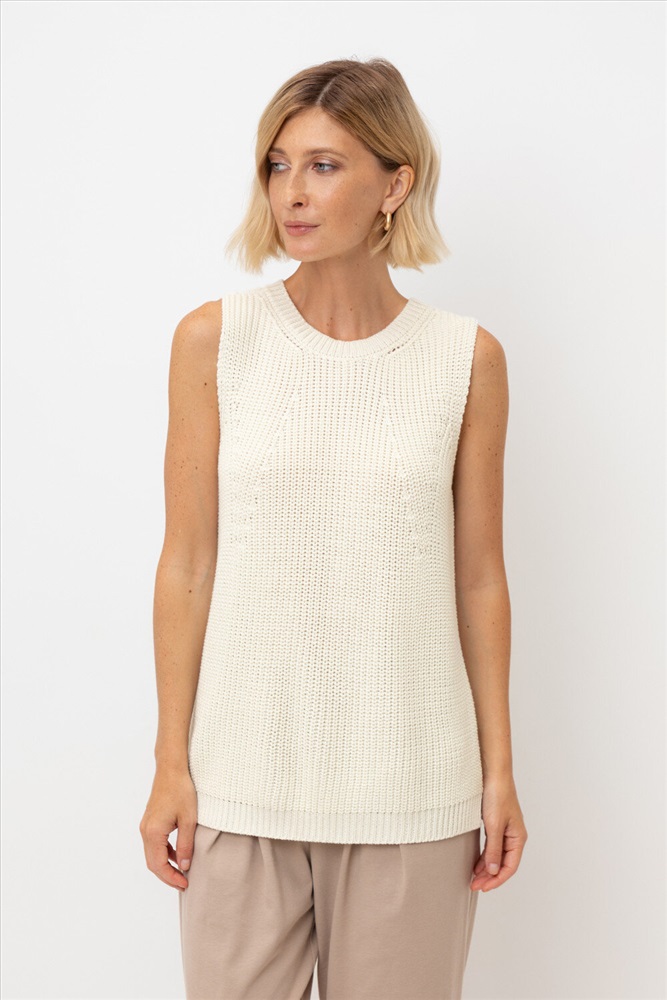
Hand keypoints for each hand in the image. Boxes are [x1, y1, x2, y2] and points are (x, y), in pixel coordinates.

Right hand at [139, 767, 197, 891]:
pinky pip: (154, 844)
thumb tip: (184, 867)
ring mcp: (146, 826)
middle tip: (184, 883)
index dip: (171, 878)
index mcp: (153, 832)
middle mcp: (145, 831)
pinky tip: (178, 855)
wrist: (171, 769)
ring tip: (182, 873)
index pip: (159, 865)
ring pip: (152, 854)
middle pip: (152, 863)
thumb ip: (186, 845)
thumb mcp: (189, 820)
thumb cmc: (181, 790)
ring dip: (166, 865)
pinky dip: (165, 853)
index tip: (185, 884)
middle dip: (167, 876)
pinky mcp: (150, 821)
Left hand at [470, 774, 527, 891]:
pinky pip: (492, 847)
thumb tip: (493, 871)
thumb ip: (493, 849)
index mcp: (518, 838)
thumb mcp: (494, 825)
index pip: (510, 867)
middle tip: (474, 886)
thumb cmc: (497, 796)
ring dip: (486, 868)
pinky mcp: (496, 825)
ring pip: (497, 856)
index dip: (497, 879)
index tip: (483, 887)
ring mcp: (505, 831)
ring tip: (474, 878)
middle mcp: (514, 836)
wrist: (493, 774)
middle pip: (503, 863)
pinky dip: (484, 856)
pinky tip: (476, 863)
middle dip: (490, 877)